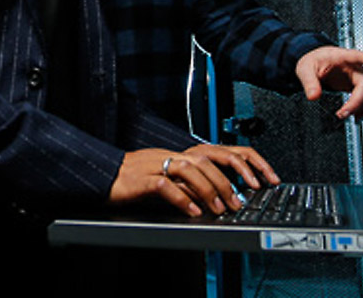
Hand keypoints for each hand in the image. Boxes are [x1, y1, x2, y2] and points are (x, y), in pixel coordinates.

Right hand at [109, 144, 278, 215]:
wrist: (102, 175)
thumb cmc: (132, 179)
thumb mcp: (165, 179)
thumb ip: (187, 184)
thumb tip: (211, 197)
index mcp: (177, 155)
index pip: (216, 153)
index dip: (242, 164)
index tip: (260, 181)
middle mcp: (168, 156)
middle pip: (205, 161)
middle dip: (226, 182)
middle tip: (237, 204)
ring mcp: (154, 165)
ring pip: (188, 169)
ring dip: (208, 189)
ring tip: (219, 209)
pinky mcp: (140, 179)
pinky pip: (164, 186)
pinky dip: (181, 198)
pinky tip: (192, 211)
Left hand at [295, 45, 362, 119]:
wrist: (315, 63)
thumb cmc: (313, 61)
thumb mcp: (305, 68)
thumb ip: (309, 82)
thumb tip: (314, 96)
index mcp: (342, 57)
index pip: (360, 57)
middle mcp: (354, 67)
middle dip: (357, 101)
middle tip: (344, 113)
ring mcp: (357, 77)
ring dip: (362, 106)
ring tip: (349, 116)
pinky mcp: (356, 87)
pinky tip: (356, 115)